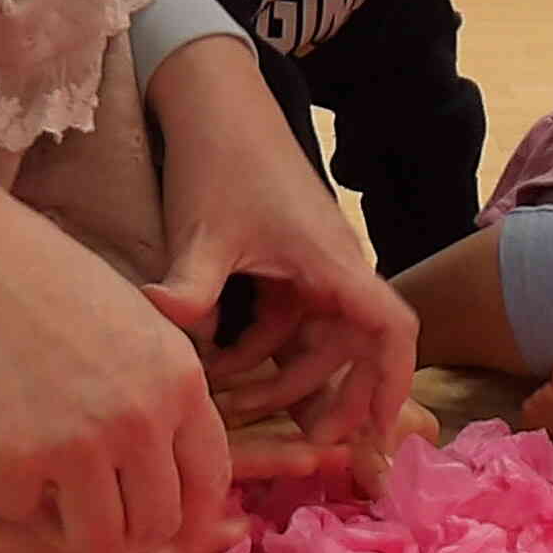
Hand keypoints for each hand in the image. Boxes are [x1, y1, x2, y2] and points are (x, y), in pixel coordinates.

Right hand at [0, 161, 234, 552]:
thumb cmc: (49, 285)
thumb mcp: (143, 327)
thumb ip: (166, 396)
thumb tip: (179, 473)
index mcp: (180, 384)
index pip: (210, 483)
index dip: (188, 516)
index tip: (163, 521)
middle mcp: (141, 420)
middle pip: (157, 526)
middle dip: (128, 531)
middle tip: (96, 513)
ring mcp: (79, 444)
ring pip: (100, 540)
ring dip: (75, 527)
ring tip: (51, 493)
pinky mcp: (15, 461)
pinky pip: (25, 513)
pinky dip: (11, 493)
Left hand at [148, 39, 418, 477]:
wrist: (211, 102)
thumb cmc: (221, 157)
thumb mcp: (204, 228)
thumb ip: (192, 285)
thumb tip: (162, 320)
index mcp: (332, 263)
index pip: (390, 330)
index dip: (390, 385)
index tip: (374, 433)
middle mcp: (333, 272)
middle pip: (356, 354)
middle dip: (331, 403)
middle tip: (302, 450)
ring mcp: (309, 273)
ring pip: (315, 347)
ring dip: (282, 383)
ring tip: (234, 413)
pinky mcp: (283, 271)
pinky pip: (285, 329)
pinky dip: (259, 356)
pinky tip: (216, 375)